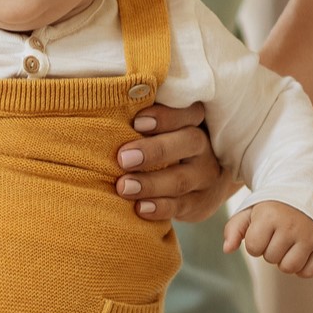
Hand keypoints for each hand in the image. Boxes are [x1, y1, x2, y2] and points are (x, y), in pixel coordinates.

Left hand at [114, 101, 232, 222]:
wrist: (199, 184)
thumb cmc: (164, 146)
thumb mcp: (162, 130)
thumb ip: (142, 121)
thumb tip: (108, 103)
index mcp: (194, 122)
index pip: (189, 113)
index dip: (166, 116)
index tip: (137, 121)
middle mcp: (203, 148)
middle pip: (188, 142)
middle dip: (154, 150)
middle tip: (122, 158)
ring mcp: (204, 177)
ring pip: (182, 179)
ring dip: (150, 183)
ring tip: (123, 186)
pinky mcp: (199, 203)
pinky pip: (181, 206)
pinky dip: (160, 208)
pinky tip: (139, 208)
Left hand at [222, 200, 312, 276]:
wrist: (305, 195)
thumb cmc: (272, 210)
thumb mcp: (249, 213)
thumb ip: (233, 229)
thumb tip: (227, 249)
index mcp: (270, 216)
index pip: (253, 248)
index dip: (256, 244)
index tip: (263, 232)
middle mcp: (292, 226)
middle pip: (271, 259)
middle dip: (270, 251)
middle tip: (278, 236)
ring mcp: (311, 236)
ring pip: (290, 267)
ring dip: (285, 261)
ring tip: (288, 246)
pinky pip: (309, 272)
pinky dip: (303, 268)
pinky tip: (301, 254)